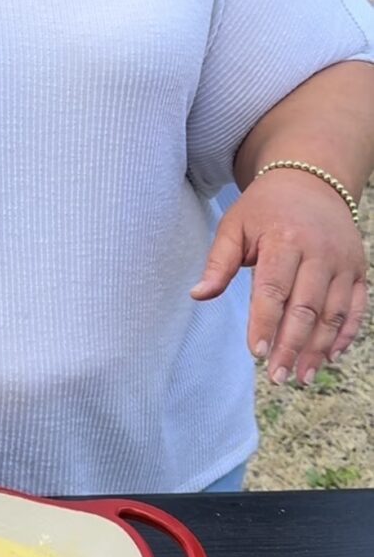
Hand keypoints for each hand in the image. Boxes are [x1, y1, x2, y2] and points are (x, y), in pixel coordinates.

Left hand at [191, 173, 366, 384]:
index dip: (265, 323)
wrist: (312, 180)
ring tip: (301, 376)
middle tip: (277, 376)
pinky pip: (357, 307)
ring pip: (334, 313)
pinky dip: (346, 334)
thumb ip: (219, 263)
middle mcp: (319, 251)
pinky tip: (329, 356)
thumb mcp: (235, 225)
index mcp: (284, 239)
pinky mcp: (359, 269)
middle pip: (307, 307)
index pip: (274, 289)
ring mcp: (343, 261)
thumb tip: (198, 295)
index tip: (256, 353)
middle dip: (291, 345)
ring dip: (319, 348)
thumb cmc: (265, 208)